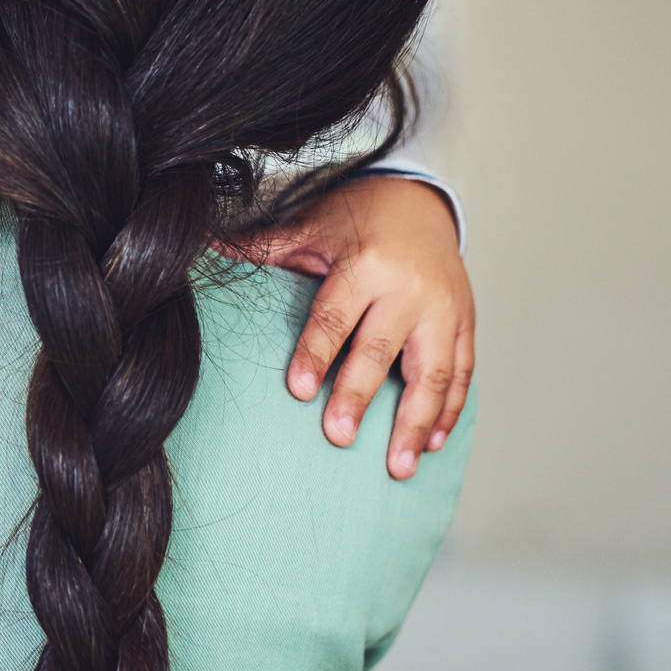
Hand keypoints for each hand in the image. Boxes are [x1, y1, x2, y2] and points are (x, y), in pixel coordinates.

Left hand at [232, 175, 473, 479]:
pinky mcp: (466, 323)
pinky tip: (432, 444)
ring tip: (398, 467)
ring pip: (433, 372)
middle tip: (337, 437)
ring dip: (416, 423)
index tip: (297, 390)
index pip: (336, 315)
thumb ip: (264, 246)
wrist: (421, 203)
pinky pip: (463, 372)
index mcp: (365, 264)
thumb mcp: (310, 227)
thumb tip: (203, 241)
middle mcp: (409, 289)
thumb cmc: (355, 220)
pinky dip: (450, 411)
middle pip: (381, 350)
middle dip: (358, 396)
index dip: (316, 352)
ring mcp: (444, 309)